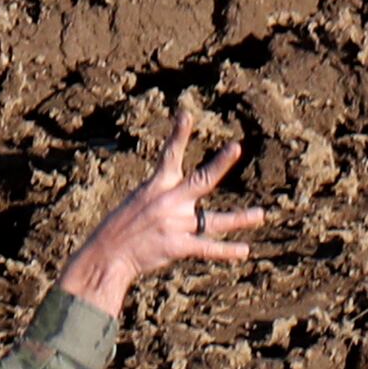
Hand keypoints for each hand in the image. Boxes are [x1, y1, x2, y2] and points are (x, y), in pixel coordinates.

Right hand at [58, 100, 268, 316]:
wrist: (106, 255)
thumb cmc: (118, 231)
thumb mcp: (136, 205)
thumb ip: (159, 199)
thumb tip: (177, 200)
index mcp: (155, 187)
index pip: (169, 155)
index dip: (178, 134)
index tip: (186, 114)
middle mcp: (168, 201)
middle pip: (201, 179)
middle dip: (220, 163)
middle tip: (236, 147)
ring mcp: (175, 223)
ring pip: (214, 220)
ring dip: (239, 218)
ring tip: (261, 214)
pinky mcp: (177, 246)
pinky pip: (208, 247)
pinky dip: (227, 251)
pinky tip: (243, 251)